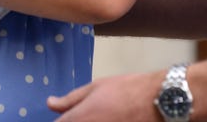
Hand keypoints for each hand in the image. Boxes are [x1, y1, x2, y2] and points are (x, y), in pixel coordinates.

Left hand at [47, 71, 165, 120]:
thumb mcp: (95, 87)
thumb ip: (70, 99)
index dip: (60, 121)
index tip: (66, 117)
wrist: (157, 101)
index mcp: (77, 120)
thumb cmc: (125, 90)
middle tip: (86, 115)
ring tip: (102, 114)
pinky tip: (110, 119)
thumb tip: (50, 103)